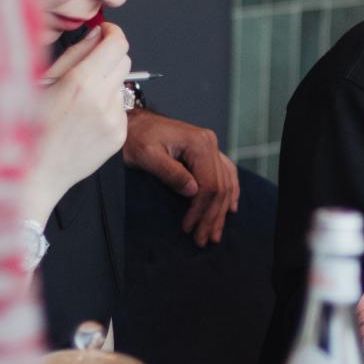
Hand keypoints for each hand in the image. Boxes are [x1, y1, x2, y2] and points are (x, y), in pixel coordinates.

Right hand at [31, 23, 128, 213]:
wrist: (34, 173)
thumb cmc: (28, 126)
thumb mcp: (42, 82)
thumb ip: (74, 55)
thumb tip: (96, 34)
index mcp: (80, 82)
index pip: (117, 44)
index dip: (113, 33)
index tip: (104, 33)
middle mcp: (101, 100)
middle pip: (124, 61)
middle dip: (109, 57)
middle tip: (88, 66)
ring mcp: (113, 120)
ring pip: (121, 85)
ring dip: (106, 84)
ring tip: (79, 101)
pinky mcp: (118, 136)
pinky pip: (119, 108)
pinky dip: (106, 107)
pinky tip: (84, 119)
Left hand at [122, 110, 239, 245]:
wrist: (132, 124)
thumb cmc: (136, 138)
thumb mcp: (147, 155)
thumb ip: (171, 173)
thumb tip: (193, 192)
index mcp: (199, 144)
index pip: (208, 184)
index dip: (200, 210)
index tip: (189, 228)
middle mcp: (210, 143)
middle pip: (220, 187)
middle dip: (212, 216)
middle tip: (203, 239)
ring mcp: (211, 147)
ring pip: (225, 183)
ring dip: (221, 210)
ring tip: (215, 233)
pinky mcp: (206, 151)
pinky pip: (226, 173)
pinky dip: (230, 191)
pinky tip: (230, 207)